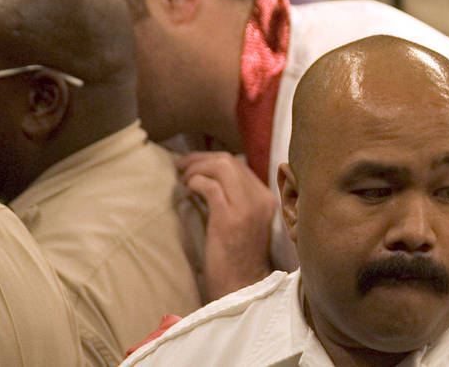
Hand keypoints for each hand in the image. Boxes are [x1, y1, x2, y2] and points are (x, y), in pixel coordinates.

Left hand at [177, 150, 276, 300]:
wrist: (242, 289)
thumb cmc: (238, 262)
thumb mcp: (245, 225)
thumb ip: (237, 202)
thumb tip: (211, 182)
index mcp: (267, 198)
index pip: (240, 165)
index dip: (213, 160)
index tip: (194, 163)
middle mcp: (260, 198)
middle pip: (230, 162)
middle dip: (201, 159)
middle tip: (181, 164)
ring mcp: (246, 208)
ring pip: (222, 168)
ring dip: (197, 167)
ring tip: (182, 176)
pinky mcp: (229, 219)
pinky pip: (211, 187)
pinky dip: (196, 182)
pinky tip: (186, 189)